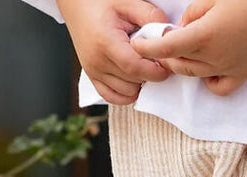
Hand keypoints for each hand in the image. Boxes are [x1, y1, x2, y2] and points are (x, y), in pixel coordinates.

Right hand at [57, 0, 171, 103]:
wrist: (77, 5)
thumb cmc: (102, 2)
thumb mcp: (128, 2)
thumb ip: (151, 17)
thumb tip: (169, 35)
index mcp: (105, 42)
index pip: (135, 67)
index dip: (155, 71)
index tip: (166, 65)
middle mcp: (97, 61)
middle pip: (133, 82)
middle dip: (151, 76)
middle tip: (157, 63)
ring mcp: (93, 72)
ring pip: (126, 93)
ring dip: (140, 84)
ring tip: (143, 67)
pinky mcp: (92, 77)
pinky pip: (113, 97)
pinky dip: (127, 94)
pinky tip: (134, 80)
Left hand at [130, 0, 246, 96]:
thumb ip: (192, 14)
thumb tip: (182, 29)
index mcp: (204, 35)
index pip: (166, 47)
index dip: (147, 46)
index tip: (137, 43)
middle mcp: (214, 57)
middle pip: (177, 64)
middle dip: (165, 54)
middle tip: (163, 42)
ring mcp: (229, 68)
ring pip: (194, 75)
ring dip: (183, 65)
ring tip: (183, 51)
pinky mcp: (243, 74)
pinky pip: (218, 88)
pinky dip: (209, 81)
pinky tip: (207, 68)